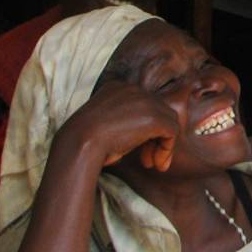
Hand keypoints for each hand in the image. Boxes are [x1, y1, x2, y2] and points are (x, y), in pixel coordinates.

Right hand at [58, 80, 180, 172]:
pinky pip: (173, 131)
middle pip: (157, 111)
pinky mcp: (154, 117)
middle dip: (154, 138)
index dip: (143, 129)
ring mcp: (145, 101)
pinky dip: (167, 149)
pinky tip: (156, 164)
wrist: (78, 143)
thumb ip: (123, 123)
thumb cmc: (84, 142)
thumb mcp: (103, 126)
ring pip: (168, 120)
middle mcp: (133, 89)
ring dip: (162, 145)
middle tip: (146, 160)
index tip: (136, 149)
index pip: (142, 105)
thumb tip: (142, 138)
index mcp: (117, 87)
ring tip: (151, 164)